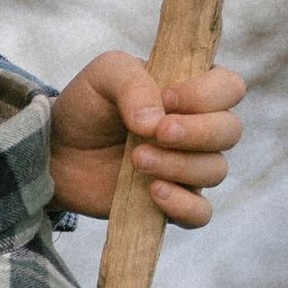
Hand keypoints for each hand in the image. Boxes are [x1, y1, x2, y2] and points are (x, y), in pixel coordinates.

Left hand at [45, 44, 244, 227]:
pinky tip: (154, 193)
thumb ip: (133, 82)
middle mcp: (199, 130)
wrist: (56, 151)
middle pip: (230, 131)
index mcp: (192, 92)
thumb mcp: (105, 75)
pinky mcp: (171, 203)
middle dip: (197, 132)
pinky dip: (184, 205)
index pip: (230, 88)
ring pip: (215, 170)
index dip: (207, 94)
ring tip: (137, 160)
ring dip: (179, 165)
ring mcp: (188, 168)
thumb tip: (155, 121)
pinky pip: (200, 213)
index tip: (167, 98)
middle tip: (157, 133)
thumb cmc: (87, 106)